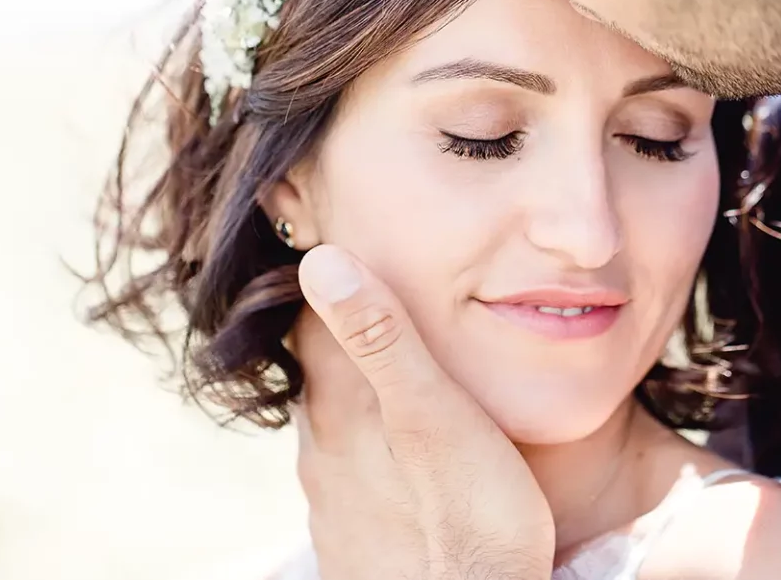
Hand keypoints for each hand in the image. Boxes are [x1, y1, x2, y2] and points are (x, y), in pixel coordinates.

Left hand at [292, 245, 554, 579]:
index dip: (333, 278)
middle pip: (320, 369)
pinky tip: (407, 454)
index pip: (310, 318)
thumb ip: (382, 339)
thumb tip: (319, 261)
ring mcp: (331, 497)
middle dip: (350, 334)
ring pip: (335, 422)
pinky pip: (351, 470)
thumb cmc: (470, 516)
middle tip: (394, 303)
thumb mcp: (434, 414)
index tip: (360, 245)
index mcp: (339, 406)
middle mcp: (321, 448)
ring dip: (362, 393)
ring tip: (406, 376)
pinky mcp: (350, 535)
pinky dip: (372, 447)